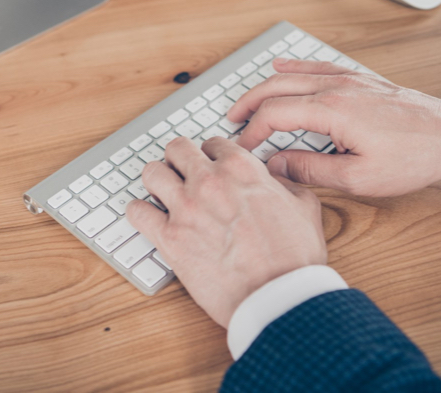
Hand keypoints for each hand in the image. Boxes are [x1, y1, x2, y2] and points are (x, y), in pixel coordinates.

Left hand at [126, 136, 326, 326]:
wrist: (278, 296)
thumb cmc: (294, 257)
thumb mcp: (304, 207)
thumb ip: (285, 184)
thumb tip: (273, 178)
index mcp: (241, 169)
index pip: (214, 144)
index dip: (213, 155)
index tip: (211, 167)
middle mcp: (209, 181)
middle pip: (176, 149)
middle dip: (180, 159)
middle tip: (183, 174)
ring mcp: (185, 208)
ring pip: (151, 173)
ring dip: (156, 180)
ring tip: (163, 192)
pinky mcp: (169, 238)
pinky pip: (136, 212)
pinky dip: (139, 212)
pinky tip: (148, 218)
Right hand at [226, 58, 440, 196]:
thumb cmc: (413, 157)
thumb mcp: (359, 177)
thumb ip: (311, 170)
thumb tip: (276, 165)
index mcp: (332, 110)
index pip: (275, 114)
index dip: (252, 133)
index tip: (242, 150)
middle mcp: (337, 87)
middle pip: (277, 87)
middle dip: (249, 104)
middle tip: (231, 123)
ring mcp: (349, 79)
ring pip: (294, 74)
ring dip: (266, 87)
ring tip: (246, 103)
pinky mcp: (360, 79)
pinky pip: (317, 66)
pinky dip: (294, 67)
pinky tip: (281, 66)